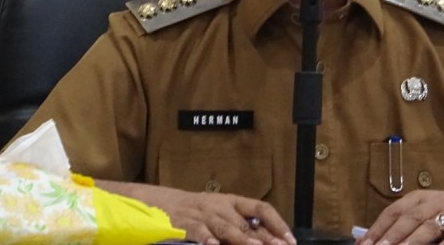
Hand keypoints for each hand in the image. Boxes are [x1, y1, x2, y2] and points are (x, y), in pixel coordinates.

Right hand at [97, 180, 294, 244]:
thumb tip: (264, 239)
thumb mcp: (216, 215)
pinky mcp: (184, 224)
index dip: (277, 224)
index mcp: (230, 202)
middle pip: (247, 223)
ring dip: (242, 240)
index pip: (260, 209)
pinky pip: (198, 232)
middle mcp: (219, 206)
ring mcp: (201, 214)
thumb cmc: (190, 213)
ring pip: (226, 228)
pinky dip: (206, 239)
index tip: (290, 240)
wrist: (153, 203)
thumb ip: (237, 226)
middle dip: (265, 238)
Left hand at [358, 189, 443, 244]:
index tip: (364, 243)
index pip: (395, 210)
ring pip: (427, 227)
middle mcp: (436, 202)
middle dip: (391, 235)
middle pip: (409, 218)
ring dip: (410, 241)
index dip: (378, 227)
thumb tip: (373, 240)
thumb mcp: (429, 211)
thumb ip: (406, 223)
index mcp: (421, 197)